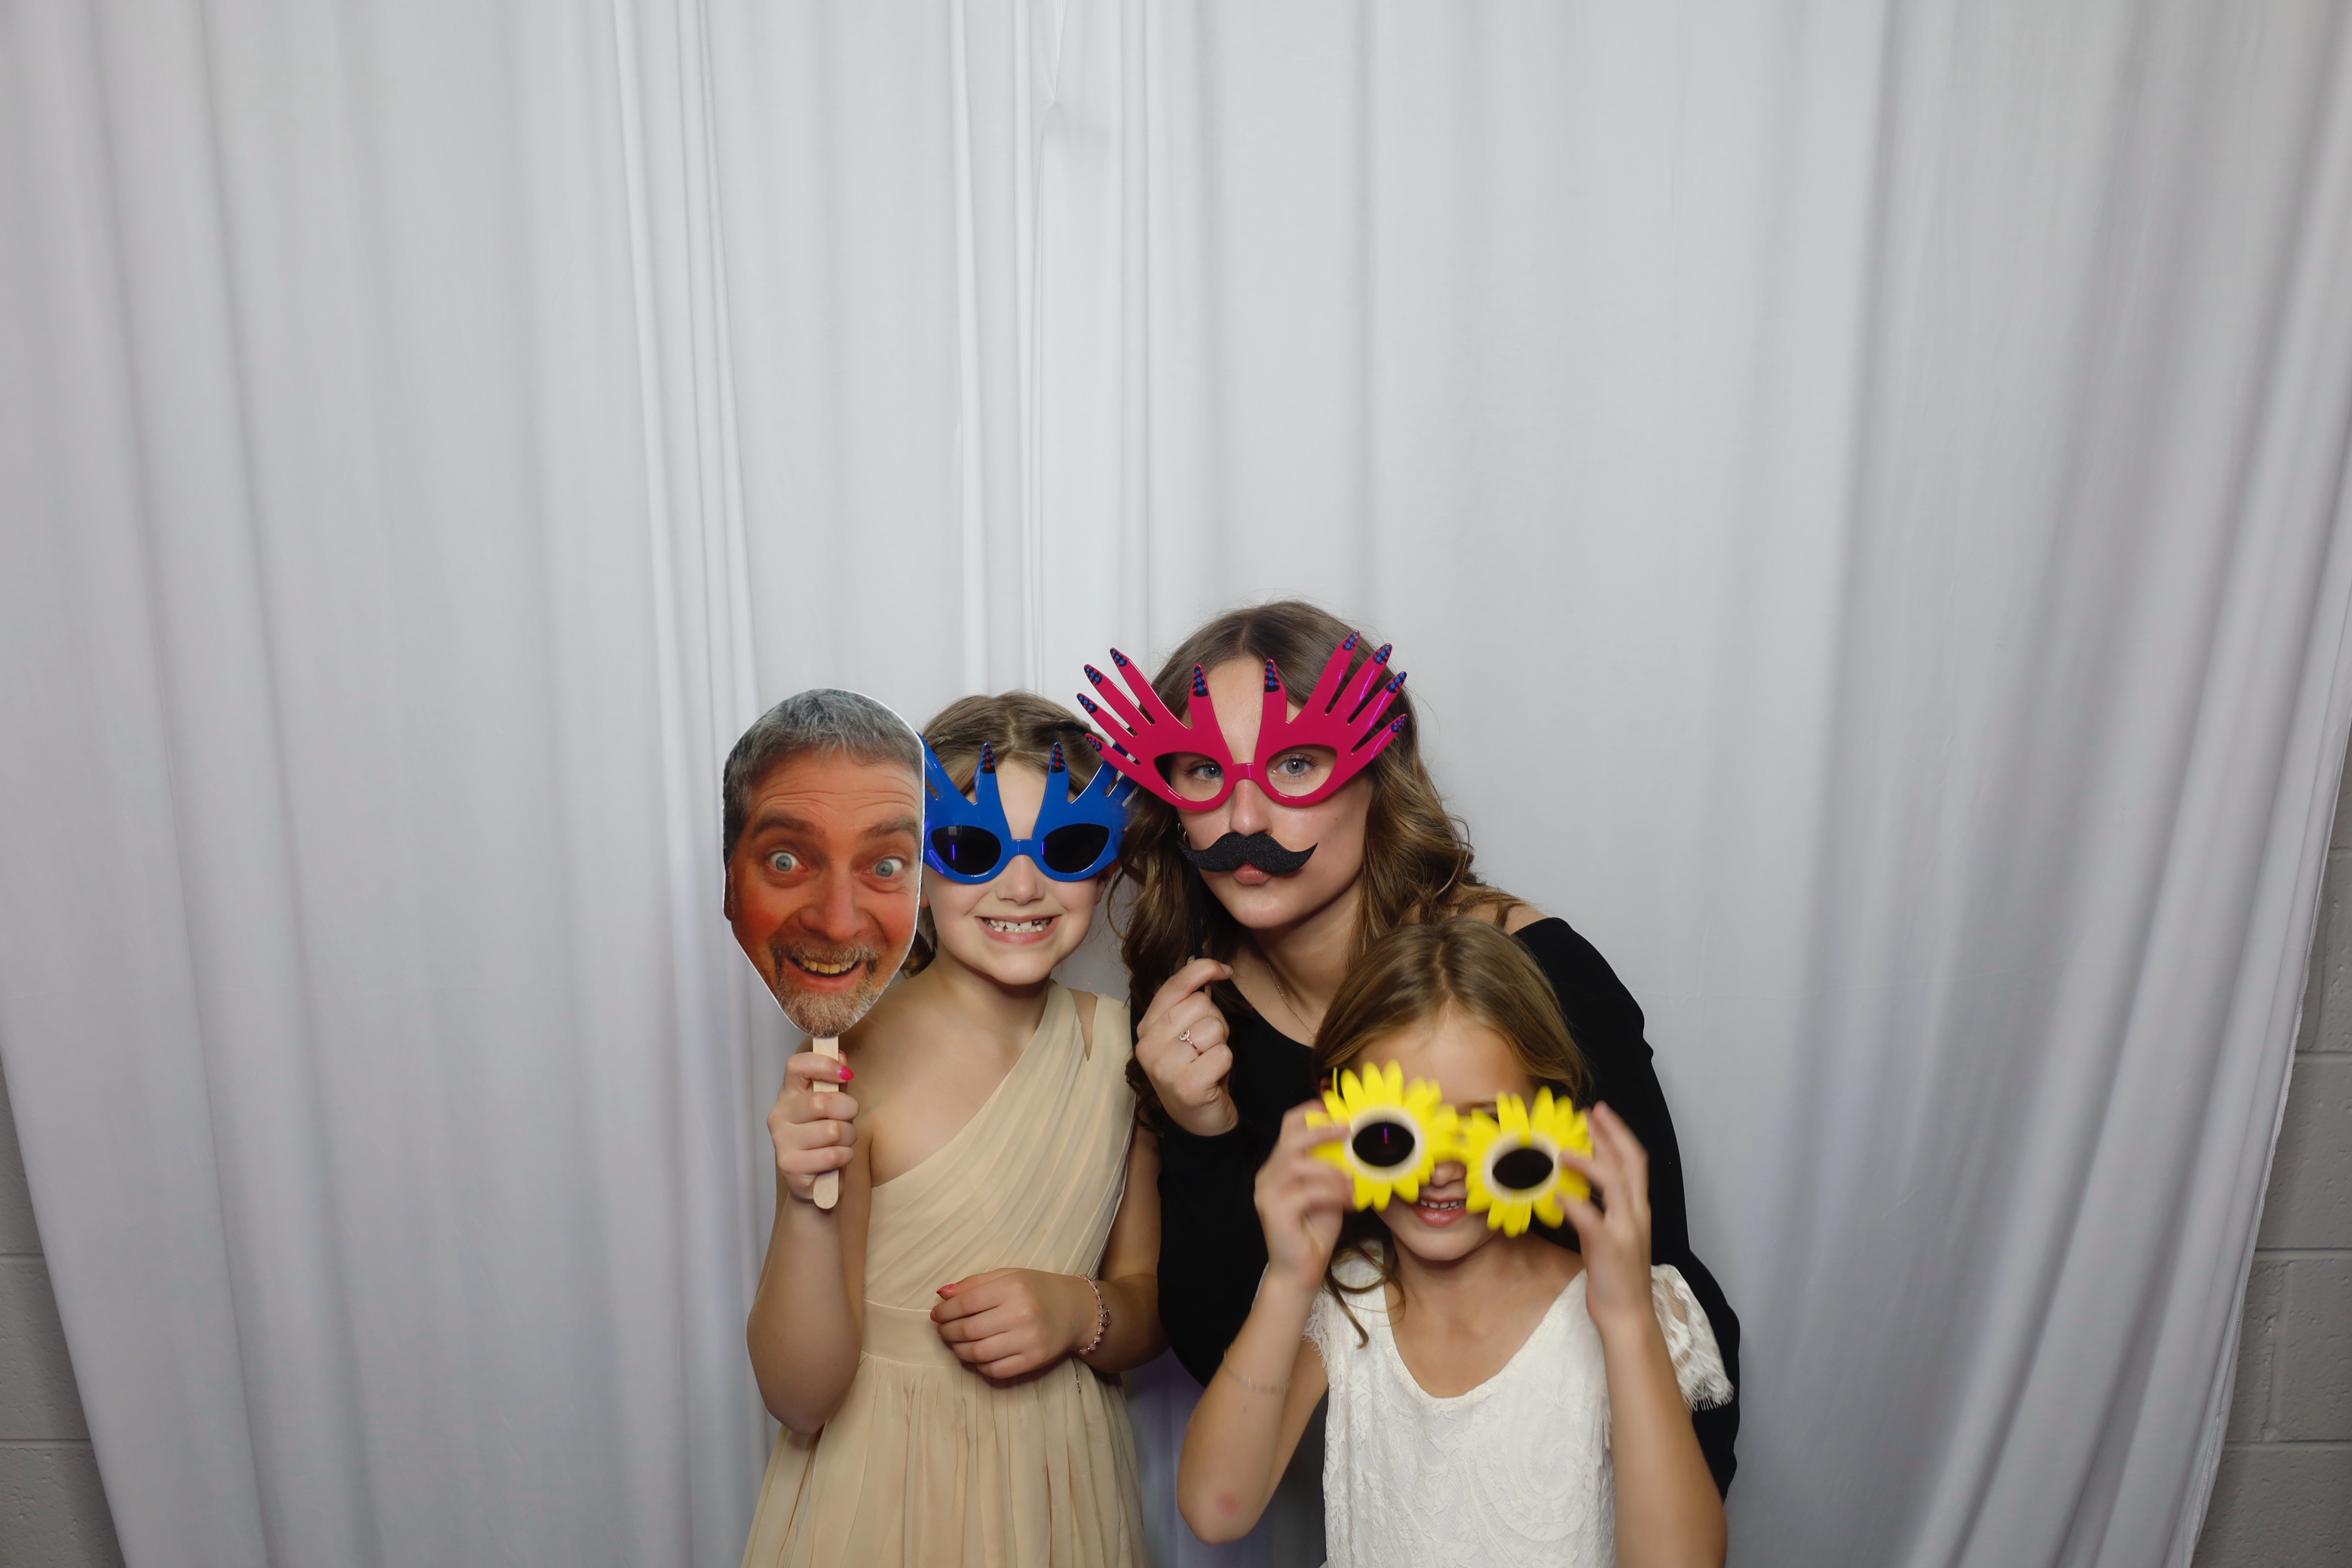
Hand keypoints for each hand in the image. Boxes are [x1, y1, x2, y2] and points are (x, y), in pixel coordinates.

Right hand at [767, 1050, 856, 1204]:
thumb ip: (837, 1083)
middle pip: (821, 1101)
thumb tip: (841, 1056)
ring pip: (832, 1130)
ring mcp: (781, 1141)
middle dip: (848, 1110)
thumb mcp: (834, 1107)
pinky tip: (836, 1159)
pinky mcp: (790, 1166)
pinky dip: (844, 1157)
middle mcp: (779, 1115)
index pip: (796, 1066)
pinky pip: (832, 1155)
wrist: (816, 1183)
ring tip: (841, 1143)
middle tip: (849, 1118)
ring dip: (848, 1137)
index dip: (824, 1065)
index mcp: (789, 1094)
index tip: (845, 1074)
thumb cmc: (825, 1140)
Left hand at [930, 1268, 1094, 1379]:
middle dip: (947, 1332)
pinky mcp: (1034, 1361)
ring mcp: (1028, 1340)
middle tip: (943, 1330)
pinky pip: (995, 1370)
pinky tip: (977, 1355)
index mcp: (1013, 1287)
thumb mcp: (1009, 1276)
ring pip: (978, 1353)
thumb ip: (974, 1283)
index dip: (945, 1311)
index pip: (966, 1303)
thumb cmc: (1038, 1289)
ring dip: (959, 1350)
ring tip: (956, 1343)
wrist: (1077, 1310)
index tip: (937, 1315)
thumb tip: (941, 1294)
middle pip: (968, 1330)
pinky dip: (979, 1365)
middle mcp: (1021, 1314)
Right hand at [1136, 957, 1238, 1136]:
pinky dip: (1226, 1064)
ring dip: (1221, 1044)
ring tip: (1209, 1062)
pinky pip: (1223, 1054)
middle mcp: (1149, 1046)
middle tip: (1207, 1045)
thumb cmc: (1195, 1071)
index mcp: (1146, 1028)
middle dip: (1215, 1021)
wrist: (1197, 1122)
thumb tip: (1209, 967)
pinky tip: (1214, 1078)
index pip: (1174, 986)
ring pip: (1213, 1028)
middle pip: (1200, 1005)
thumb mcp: (1184, 1034)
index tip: (1223, 970)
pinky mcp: (1187, 1086)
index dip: (1202, 970)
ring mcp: (1165, 1067)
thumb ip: (1189, 1003)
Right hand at [1253, 1103, 1350, 1291]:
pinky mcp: (1274, 1211)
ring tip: (1355, 1178)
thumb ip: (1337, 1169)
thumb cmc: (1317, 1231)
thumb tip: (1366, 1146)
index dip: (1313, 1111)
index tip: (1341, 1110)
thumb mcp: (1331, 1192)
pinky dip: (1332, 1192)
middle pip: (1290, 1138)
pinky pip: (1306, 1192)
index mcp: (1280, 1165)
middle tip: (1349, 1129)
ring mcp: (1267, 1192)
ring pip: (1297, 1163)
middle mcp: (1268, 1174)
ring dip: (1332, 1168)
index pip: (1289, 1125)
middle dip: (1322, 1130)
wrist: (1300, 1273)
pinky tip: (1351, 1200)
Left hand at [1557, 1103, 1656, 1339]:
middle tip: (1589, 1111)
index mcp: (1638, 1209)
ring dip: (1588, 1163)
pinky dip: (1573, 1204)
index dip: (1619, 1133)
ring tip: (1563, 1151)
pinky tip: (1555, 1196)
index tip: (1600, 1113)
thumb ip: (1598, 1209)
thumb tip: (1573, 1187)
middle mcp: (1637, 1214)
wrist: (1627, 1315)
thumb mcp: (1609, 1234)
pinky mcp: (1610, 1247)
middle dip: (1610, 1133)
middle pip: (1630, 1162)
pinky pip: (1591, 1218)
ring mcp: (1626, 1229)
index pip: (1635, 1161)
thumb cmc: (1615, 1275)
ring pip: (1614, 1184)